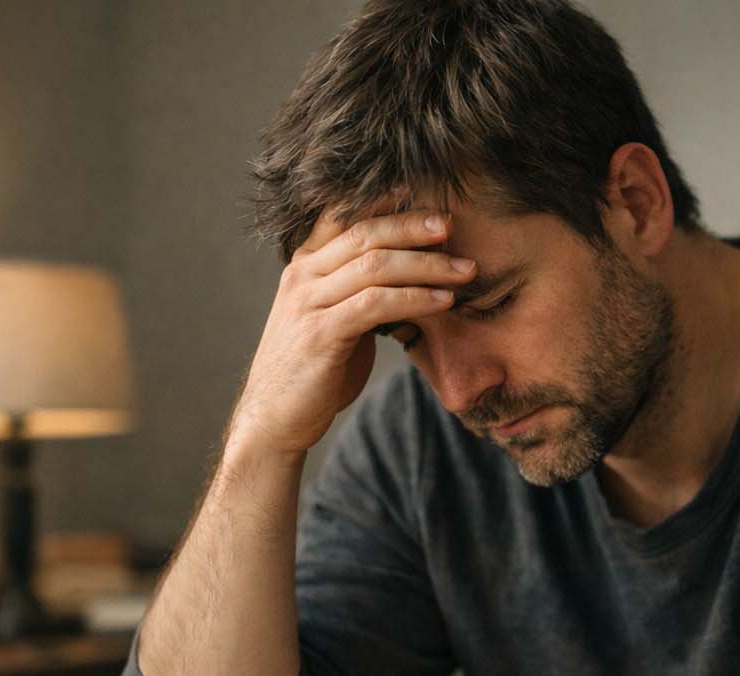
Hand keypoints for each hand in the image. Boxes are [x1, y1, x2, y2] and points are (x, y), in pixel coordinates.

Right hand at [228, 210, 476, 457]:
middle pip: (365, 233)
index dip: (381, 199)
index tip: (421, 193)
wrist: (275, 418)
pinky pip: (376, 304)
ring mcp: (308, 302)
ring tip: (464, 269)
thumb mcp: (335, 320)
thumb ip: (361, 293)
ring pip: (375, 265)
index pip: (343, 216)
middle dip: (412, 225)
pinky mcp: (320, 333)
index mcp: (304, 265)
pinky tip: (444, 301)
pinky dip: (416, 298)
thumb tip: (412, 279)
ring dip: (426, 264)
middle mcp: (302, 275)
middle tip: (451, 225)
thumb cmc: (314, 370)